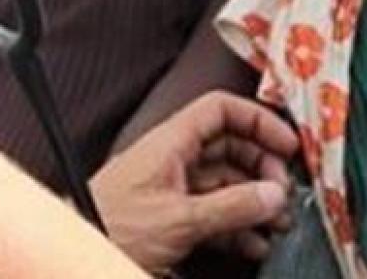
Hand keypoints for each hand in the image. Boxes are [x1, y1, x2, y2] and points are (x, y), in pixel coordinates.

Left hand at [90, 92, 299, 274]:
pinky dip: (237, 227)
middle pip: (230, 146)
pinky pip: (214, 213)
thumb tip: (273, 195)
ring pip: (225, 183)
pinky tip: (254, 244)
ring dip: (254, 202)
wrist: (78, 256)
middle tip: (283, 194)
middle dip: (262, 167)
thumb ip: (231, 206)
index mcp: (171, 142)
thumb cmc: (111, 229)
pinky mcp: (171, 218)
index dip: (257, 120)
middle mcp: (173, 159)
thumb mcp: (179, 219)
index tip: (287, 144)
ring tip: (278, 224)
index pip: (220, 110)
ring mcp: (173, 189)